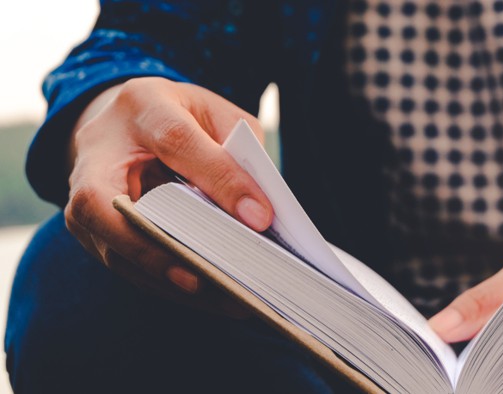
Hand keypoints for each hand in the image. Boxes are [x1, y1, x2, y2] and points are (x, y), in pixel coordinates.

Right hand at [65, 77, 272, 316]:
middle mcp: (98, 155)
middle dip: (164, 248)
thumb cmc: (180, 118)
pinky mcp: (91, 234)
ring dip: (173, 280)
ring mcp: (83, 200)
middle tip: (219, 280)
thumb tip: (258, 213)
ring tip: (230, 301)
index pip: (177, 143)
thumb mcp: (215, 115)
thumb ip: (237, 153)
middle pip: (113, 207)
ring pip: (117, 250)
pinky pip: (129, 266)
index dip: (220, 179)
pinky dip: (171, 286)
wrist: (123, 122)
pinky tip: (215, 299)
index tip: (261, 218)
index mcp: (141, 107)